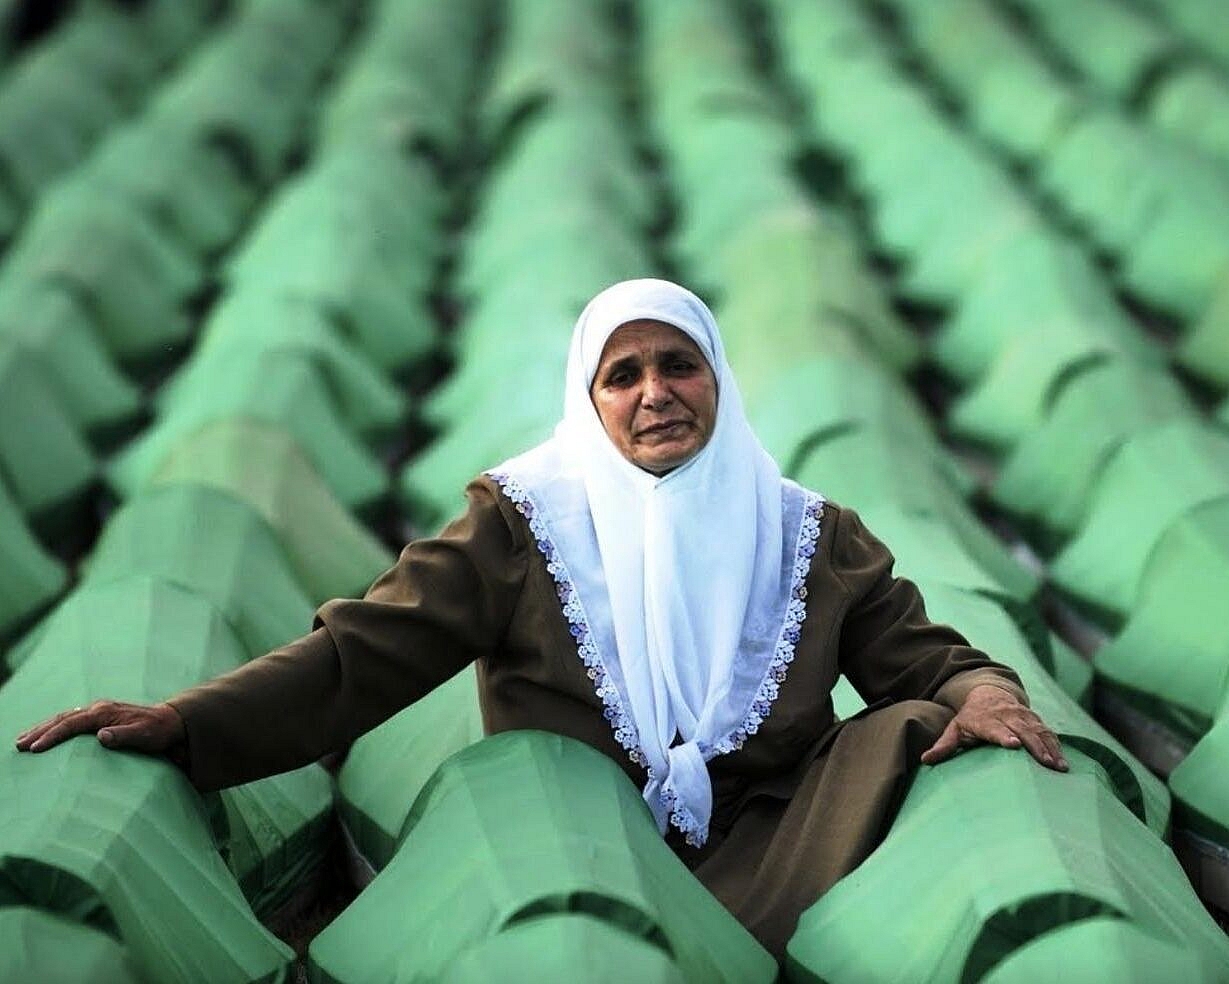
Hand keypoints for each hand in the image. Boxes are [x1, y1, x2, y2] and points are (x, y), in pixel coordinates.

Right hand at [15, 700, 185, 756]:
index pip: (72, 723)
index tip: (35, 748)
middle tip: (18, 745)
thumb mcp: (145, 736)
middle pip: (62, 718)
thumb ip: (124, 736)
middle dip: (39, 731)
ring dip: (42, 728)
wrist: (169, 722)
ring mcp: (98, 711)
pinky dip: (54, 727)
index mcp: (105, 712)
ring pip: (63, 718)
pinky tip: (44, 735)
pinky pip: (70, 721)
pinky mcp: (99, 717)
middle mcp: (99, 709)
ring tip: (22, 740)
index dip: (53, 735)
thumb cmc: (157, 731)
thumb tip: (101, 736)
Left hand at [920, 685, 1067, 771]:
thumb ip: (944, 745)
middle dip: (1034, 746)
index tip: (1013, 745)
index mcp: (985, 719)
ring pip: (1038, 732)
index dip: (1004, 735)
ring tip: (1059, 767)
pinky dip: (1056, 746)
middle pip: (1022, 730)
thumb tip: (925, 760)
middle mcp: (1006, 716)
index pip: (995, 728)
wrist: (989, 693)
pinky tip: (1064, 763)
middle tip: (1046, 764)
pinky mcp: (1035, 719)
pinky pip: (1048, 733)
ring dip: (1050, 749)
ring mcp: (1022, 716)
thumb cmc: (970, 717)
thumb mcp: (955, 728)